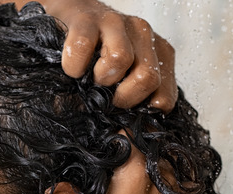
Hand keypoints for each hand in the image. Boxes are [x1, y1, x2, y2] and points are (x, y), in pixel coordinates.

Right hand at [41, 0, 177, 110]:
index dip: (140, 112)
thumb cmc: (96, 59)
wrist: (68, 20)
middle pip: (148, 78)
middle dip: (123, 98)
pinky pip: (82, 46)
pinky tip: (72, 69)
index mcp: (159, 53)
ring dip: (100, 78)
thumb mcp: (123, 82)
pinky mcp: (87, 18)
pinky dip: (74, 65)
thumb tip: (132, 136)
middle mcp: (143, 33)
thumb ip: (136, 103)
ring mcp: (116, 22)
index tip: (123, 112)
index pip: (165, 97)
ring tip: (91, 80)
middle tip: (107, 99)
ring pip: (120, 59)